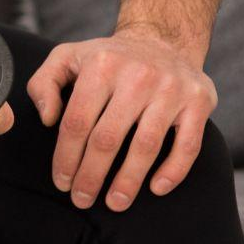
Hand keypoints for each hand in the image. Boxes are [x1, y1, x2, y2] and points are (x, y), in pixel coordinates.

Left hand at [24, 31, 216, 212]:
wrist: (163, 40)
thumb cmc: (107, 59)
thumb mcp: (67, 58)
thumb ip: (44, 84)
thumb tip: (48, 119)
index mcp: (101, 66)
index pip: (77, 122)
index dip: (66, 157)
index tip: (62, 182)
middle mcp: (137, 76)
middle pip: (108, 138)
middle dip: (91, 175)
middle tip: (82, 200)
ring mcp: (171, 90)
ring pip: (146, 145)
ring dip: (128, 180)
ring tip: (115, 203)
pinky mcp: (199, 102)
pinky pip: (188, 145)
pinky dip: (173, 171)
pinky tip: (156, 189)